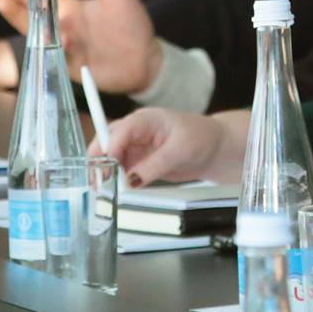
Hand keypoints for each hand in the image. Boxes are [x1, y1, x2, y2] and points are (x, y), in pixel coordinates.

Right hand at [0, 0, 158, 92]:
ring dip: (29, 29)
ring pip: (40, 39)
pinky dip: (55, 50)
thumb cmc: (133, 25)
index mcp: (72, 10)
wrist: (146, 60)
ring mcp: (66, 49)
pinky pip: (56, 59)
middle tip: (1, 0)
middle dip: (17, 10)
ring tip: (16, 20)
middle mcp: (64, 28)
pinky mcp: (72, 67)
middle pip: (35, 19)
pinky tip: (57, 40)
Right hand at [107, 106, 243, 186]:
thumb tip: (131, 179)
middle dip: (99, 161)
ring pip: (110, 158)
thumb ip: (154, 165)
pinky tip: (112, 192)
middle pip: (106, 143)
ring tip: (102, 191)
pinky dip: (114, 181)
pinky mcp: (138, 162)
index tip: (106, 169)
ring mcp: (135, 147)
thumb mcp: (179, 151)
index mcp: (144, 119)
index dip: (109, 150)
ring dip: (104, 173)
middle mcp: (136, 131)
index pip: (119, 132)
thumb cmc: (202, 138)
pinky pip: (120, 171)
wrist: (215, 149)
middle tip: (97, 183)